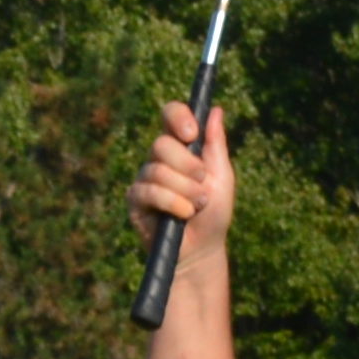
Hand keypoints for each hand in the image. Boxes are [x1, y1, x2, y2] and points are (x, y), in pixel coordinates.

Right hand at [132, 100, 236, 248]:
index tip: (192, 133)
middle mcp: (159, 159)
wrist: (202, 248)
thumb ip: (216, 144)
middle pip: (161, 144)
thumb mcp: (222, 176)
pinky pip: (149, 192)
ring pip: (157, 171)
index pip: (170, 115)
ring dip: (184, 190)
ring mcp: (144, 179)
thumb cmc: (214, 213)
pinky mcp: (135, 201)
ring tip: (197, 206)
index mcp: (181, 147)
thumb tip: (215, 110)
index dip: (177, 117)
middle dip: (187, 165)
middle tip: (202, 181)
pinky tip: (183, 215)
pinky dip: (172, 203)